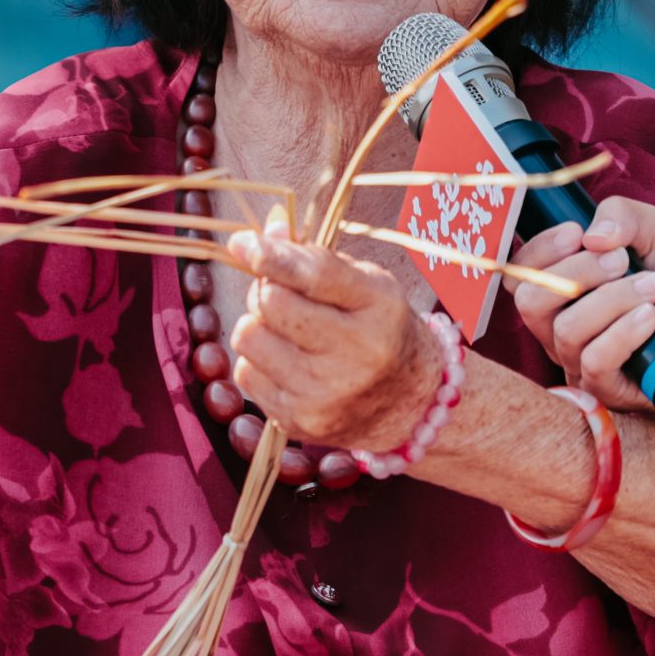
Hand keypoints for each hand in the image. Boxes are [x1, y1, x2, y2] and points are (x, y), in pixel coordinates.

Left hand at [225, 224, 438, 453]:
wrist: (410, 406)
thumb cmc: (380, 331)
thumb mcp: (364, 285)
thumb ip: (313, 258)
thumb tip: (263, 234)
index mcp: (378, 306)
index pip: (314, 275)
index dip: (270, 255)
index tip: (244, 243)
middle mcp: (356, 353)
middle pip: (270, 303)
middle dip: (266, 290)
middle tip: (282, 295)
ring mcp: (325, 393)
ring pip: (248, 337)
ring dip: (257, 327)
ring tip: (287, 333)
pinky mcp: (299, 421)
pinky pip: (245, 373)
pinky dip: (258, 362)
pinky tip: (288, 365)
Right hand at [511, 198, 654, 413]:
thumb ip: (622, 214)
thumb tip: (589, 236)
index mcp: (563, 287)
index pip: (520, 273)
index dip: (540, 250)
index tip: (577, 233)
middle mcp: (560, 324)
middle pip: (531, 301)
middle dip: (577, 272)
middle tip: (622, 261)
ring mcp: (578, 360)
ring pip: (566, 329)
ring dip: (612, 300)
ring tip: (653, 287)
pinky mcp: (604, 388)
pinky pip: (594, 360)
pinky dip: (624, 333)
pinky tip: (652, 318)